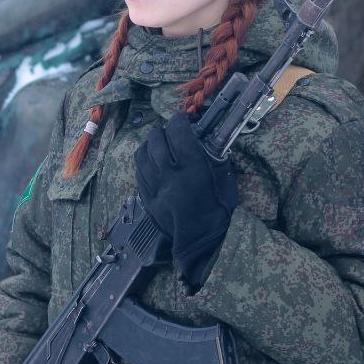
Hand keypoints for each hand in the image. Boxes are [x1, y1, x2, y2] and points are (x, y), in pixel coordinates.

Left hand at [134, 111, 238, 287]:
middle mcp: (169, 174)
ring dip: (150, 144)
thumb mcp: (225, 182)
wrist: (200, 244)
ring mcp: (154, 186)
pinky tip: (152, 162)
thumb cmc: (218, 213)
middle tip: (172, 131)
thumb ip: (216, 160)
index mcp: (192, 168)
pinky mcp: (145, 198)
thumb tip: (209, 143)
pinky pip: (138, 171)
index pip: (179, 131)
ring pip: (142, 153)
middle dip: (164, 130)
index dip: (181, 120)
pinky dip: (144, 161)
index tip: (185, 119)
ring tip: (159, 144)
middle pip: (156, 139)